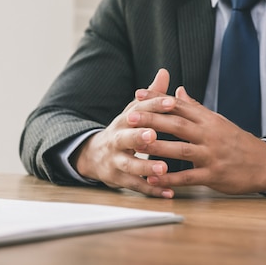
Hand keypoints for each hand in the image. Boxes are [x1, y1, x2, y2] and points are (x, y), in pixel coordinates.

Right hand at [72, 69, 174, 197]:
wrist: (93, 156)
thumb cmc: (123, 131)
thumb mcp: (133, 113)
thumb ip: (150, 96)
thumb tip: (165, 72)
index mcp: (124, 121)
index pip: (139, 110)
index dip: (154, 106)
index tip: (171, 103)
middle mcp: (117, 140)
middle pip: (126, 137)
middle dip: (139, 137)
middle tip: (153, 136)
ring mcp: (116, 161)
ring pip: (130, 165)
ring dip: (146, 167)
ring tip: (163, 169)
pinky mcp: (118, 179)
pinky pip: (136, 186)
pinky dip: (152, 191)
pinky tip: (168, 193)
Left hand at [130, 76, 265, 194]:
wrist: (264, 164)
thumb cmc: (236, 141)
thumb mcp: (217, 121)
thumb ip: (195, 108)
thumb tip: (177, 91)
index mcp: (208, 120)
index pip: (179, 105)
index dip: (157, 99)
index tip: (137, 95)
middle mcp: (209, 134)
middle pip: (177, 124)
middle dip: (152, 120)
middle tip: (130, 117)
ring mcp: (212, 155)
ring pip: (181, 149)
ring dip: (158, 148)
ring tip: (137, 147)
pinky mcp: (214, 175)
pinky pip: (189, 177)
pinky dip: (170, 178)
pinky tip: (153, 179)